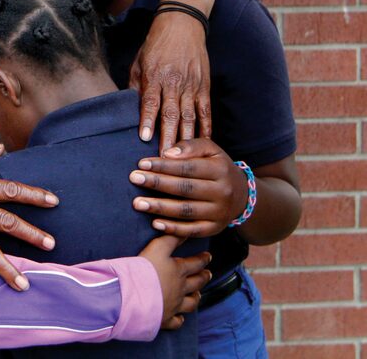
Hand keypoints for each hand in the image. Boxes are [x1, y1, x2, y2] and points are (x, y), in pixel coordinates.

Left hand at [129, 11, 211, 150]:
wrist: (182, 25)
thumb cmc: (155, 46)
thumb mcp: (138, 63)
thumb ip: (135, 86)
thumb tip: (129, 110)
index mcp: (155, 76)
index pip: (151, 102)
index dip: (147, 120)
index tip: (144, 138)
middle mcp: (174, 82)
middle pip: (171, 114)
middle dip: (167, 137)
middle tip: (163, 157)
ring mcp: (191, 85)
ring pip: (190, 116)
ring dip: (186, 138)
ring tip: (181, 157)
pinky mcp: (204, 87)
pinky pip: (205, 111)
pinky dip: (206, 128)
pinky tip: (203, 143)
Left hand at [130, 138, 247, 237]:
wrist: (242, 195)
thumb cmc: (217, 167)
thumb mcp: (210, 150)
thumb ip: (190, 146)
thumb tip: (167, 153)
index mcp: (220, 170)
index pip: (189, 167)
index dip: (164, 165)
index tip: (141, 163)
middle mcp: (222, 192)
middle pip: (186, 188)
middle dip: (157, 183)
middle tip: (134, 179)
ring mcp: (219, 213)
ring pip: (187, 211)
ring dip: (160, 208)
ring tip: (137, 203)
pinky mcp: (215, 229)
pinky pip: (192, 231)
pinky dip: (173, 229)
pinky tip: (155, 223)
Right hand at [139, 234, 210, 329]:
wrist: (132, 293)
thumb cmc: (144, 268)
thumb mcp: (158, 247)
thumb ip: (171, 238)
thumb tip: (185, 230)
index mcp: (178, 271)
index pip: (196, 263)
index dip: (203, 259)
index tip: (208, 256)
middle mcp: (180, 289)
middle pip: (197, 283)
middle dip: (203, 277)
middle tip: (208, 274)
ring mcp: (174, 305)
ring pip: (191, 303)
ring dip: (196, 297)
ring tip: (198, 294)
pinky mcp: (165, 318)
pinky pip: (176, 321)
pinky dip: (180, 319)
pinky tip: (181, 317)